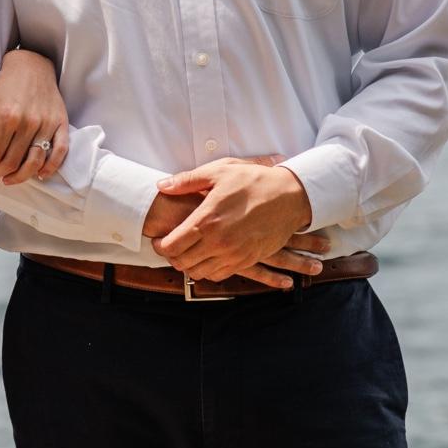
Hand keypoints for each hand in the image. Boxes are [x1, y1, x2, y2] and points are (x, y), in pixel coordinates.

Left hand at [0, 48, 68, 183]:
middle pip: (13, 161)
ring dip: (20, 176)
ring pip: (35, 161)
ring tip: (8, 179)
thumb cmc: (6, 85)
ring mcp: (47, 124)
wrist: (32, 66)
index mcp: (8, 116)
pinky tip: (40, 174)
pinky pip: (60, 151)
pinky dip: (51, 167)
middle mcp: (29, 122)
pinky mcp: (61, 123)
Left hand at [142, 184, 327, 290]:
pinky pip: (219, 275)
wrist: (289, 197)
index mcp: (207, 219)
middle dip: (171, 256)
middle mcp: (218, 242)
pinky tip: (206, 258)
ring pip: (199, 272)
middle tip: (169, 246)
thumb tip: (162, 185)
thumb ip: (187, 181)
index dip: (160, 245)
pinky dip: (208, 270)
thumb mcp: (219, 172)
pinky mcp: (247, 260)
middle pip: (182, 262)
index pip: (172, 245)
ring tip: (187, 252)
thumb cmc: (253, 181)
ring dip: (189, 265)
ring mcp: (234, 254)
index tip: (158, 239)